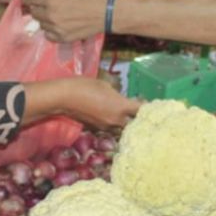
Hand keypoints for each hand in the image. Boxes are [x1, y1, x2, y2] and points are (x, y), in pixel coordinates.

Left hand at [22, 0, 106, 41]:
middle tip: (46, 6)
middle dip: (38, 8)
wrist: (104, 12)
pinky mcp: (62, 38)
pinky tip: (59, 25)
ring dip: (45, 19)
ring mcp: (55, 28)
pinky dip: (51, 30)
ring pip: (41, 24)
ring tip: (58, 15)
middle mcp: (49, 15)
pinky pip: (48, 35)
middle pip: (33, 12)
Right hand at [26, 77, 140, 131]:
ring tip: (128, 117)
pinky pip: (110, 128)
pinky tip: (112, 117)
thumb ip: (118, 96)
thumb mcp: (105, 85)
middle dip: (138, 120)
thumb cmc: (85, 86)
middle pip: (134, 124)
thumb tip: (122, 101)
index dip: (148, 108)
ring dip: (126, 124)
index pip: (142, 110)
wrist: (64, 98)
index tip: (152, 106)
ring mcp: (106, 127)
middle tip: (141, 114)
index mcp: (121, 107)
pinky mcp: (97, 129)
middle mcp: (116, 121)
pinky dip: (114, 124)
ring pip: (122, 128)